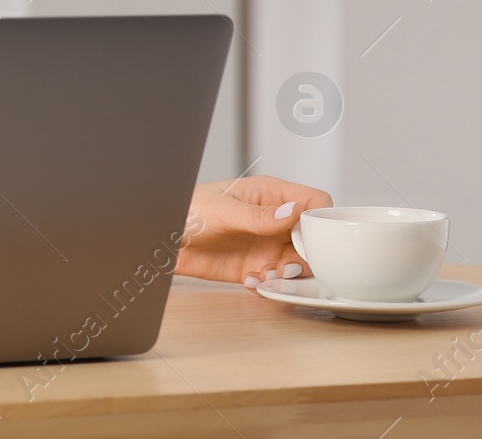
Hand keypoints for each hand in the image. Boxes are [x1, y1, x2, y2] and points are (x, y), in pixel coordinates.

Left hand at [176, 175, 332, 289]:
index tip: (309, 239)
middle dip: (307, 256)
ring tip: (267, 276)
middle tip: (286, 265)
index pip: (314, 202)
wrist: (162, 240)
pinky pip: (278, 280)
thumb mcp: (222, 211)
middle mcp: (273, 220)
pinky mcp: (255, 267)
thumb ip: (258, 215)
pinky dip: (271, 285)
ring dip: (289, 274)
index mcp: (269, 195)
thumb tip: (293, 212)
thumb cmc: (186, 211)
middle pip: (313, 238)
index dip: (319, 220)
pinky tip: (251, 281)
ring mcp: (266, 244)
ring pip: (300, 262)